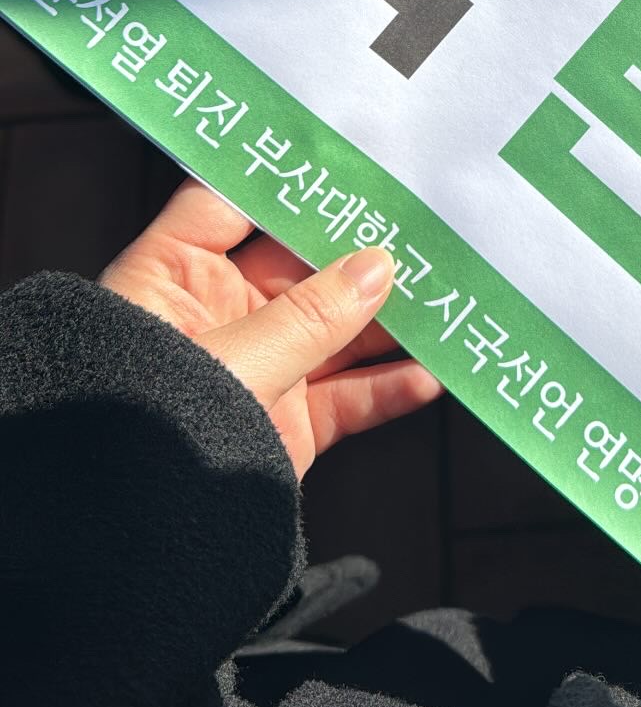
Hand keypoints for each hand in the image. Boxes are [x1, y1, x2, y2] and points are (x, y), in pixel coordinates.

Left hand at [102, 178, 441, 477]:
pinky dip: (387, 388)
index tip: (348, 157)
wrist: (125, 548)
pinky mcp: (284, 426)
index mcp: (174, 276)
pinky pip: (345, 398)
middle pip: (299, 267)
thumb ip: (309, 317)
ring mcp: (255, 370)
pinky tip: (430, 376)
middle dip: (360, 251)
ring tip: (448, 298)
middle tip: (426, 227)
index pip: (229, 204)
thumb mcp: (231, 361)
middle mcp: (217, 315)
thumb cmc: (147, 433)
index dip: (283, 178)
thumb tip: (380, 265)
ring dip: (389, 320)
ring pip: (335, 332)